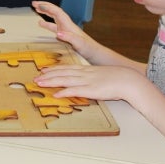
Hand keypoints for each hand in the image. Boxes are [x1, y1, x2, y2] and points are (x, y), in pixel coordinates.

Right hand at [32, 0, 95, 54]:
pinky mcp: (65, 35)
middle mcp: (67, 25)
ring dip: (45, 12)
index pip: (57, 12)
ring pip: (54, 17)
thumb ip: (69, 38)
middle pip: (55, 11)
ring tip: (36, 9)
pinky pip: (54, 26)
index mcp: (69, 25)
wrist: (96, 54)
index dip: (47, 7)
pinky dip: (47, 23)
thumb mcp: (80, 44)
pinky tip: (42, 23)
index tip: (38, 5)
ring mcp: (66, 30)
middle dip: (45, 6)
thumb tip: (58, 33)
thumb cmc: (90, 49)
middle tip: (34, 3)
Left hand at [33, 63, 149, 101]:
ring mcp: (86, 81)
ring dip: (50, 82)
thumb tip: (84, 81)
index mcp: (86, 70)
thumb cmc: (117, 79)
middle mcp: (84, 74)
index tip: (43, 70)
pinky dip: (64, 93)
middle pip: (62, 73)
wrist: (128, 80)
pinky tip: (56, 95)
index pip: (66, 68)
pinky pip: (75, 91)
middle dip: (47, 75)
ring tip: (39, 84)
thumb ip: (91, 77)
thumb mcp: (101, 75)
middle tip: (35, 78)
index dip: (53, 69)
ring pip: (65, 80)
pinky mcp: (91, 90)